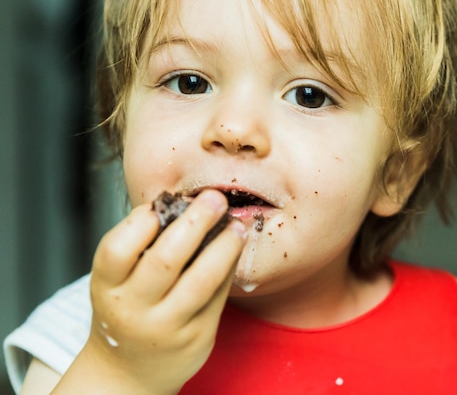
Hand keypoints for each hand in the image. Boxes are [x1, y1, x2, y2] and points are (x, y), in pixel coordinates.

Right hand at [56, 190, 246, 394]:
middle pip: (165, 260)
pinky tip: (235, 249)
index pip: (116, 250)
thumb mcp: (117, 282)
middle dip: (195, 222)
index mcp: (106, 288)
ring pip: (201, 280)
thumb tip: (185, 206)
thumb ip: (141, 248)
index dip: (139, 223)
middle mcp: (133, 310)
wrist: (129, 372)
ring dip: (224, 246)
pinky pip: (218, 296)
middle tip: (215, 198)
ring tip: (236, 225)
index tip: (163, 203)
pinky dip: (229, 268)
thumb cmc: (126, 310)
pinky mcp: (197, 337)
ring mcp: (167, 327)